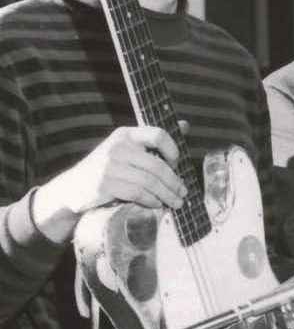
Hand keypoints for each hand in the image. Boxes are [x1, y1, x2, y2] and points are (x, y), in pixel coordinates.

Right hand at [33, 126, 186, 241]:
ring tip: (176, 202)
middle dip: (174, 182)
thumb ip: (154, 139)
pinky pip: (137, 193)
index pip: (158, 135)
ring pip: (150, 182)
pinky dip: (151, 200)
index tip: (177, 164)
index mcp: (126, 134)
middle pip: (157, 165)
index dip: (173, 150)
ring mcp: (110, 165)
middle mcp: (118, 147)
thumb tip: (185, 124)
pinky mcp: (105, 184)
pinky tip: (157, 204)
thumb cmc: (109, 167)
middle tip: (183, 192)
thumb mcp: (128, 148)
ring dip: (167, 194)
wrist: (72, 187)